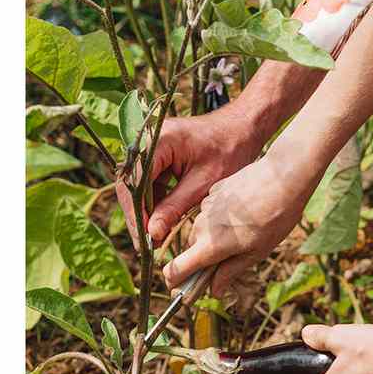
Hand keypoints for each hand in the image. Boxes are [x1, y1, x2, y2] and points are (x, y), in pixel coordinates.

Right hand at [113, 105, 262, 250]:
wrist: (242, 128)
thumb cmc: (229, 149)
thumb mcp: (203, 183)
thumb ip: (174, 208)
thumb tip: (152, 234)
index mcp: (159, 140)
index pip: (136, 181)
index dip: (137, 212)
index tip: (144, 238)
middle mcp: (147, 141)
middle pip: (131, 184)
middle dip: (137, 215)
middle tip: (144, 245)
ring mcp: (149, 147)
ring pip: (136, 186)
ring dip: (144, 211)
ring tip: (152, 239)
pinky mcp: (156, 155)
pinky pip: (146, 182)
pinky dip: (152, 202)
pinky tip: (159, 223)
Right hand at [161, 150, 316, 295]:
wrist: (283, 177)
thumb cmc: (274, 217)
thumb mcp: (256, 252)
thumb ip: (230, 272)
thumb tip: (214, 291)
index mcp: (210, 245)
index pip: (175, 270)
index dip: (175, 283)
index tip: (183, 289)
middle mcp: (200, 226)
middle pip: (191, 250)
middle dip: (204, 259)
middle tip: (231, 259)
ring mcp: (204, 207)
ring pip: (200, 231)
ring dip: (213, 238)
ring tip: (245, 231)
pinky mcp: (211, 193)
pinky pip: (209, 214)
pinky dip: (219, 219)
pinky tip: (244, 214)